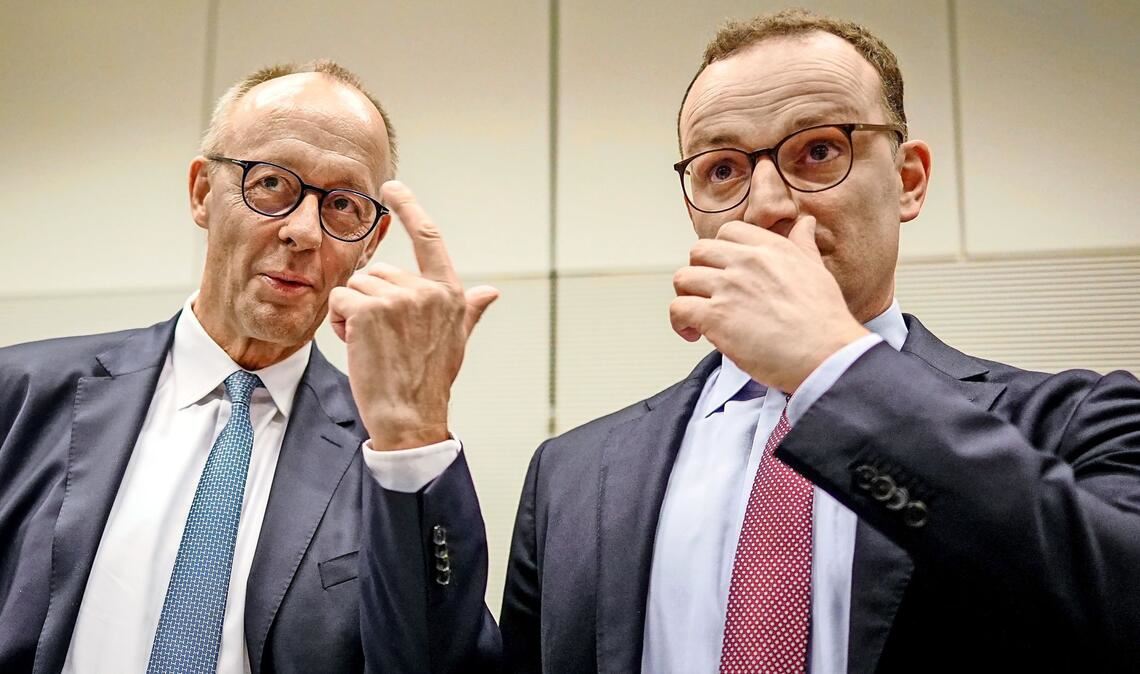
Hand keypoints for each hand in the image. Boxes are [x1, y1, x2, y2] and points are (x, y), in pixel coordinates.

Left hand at [328, 181, 498, 450]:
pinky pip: (340, 299)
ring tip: (372, 344)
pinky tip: (356, 345)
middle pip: (378, 271)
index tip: (393, 187)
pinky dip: (339, 321)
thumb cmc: (430, 379)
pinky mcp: (368, 311)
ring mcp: (398, 299)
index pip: (430, 237)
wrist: (410, 416)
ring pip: (355, 287)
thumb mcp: (456, 339)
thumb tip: (491, 293)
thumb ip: (469, 309)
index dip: (410, 207)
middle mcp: (426, 290)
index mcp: (449, 292)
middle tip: (383, 337)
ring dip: (353, 313)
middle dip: (370, 300)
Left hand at [669, 215, 867, 392]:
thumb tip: (804, 223)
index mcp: (769, 248)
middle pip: (699, 252)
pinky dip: (679, 322)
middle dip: (699, 272)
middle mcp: (745, 262)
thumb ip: (803, 244)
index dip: (720, 251)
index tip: (724, 270)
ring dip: (686, 296)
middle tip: (708, 293)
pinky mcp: (715, 317)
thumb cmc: (824, 320)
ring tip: (698, 315)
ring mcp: (727, 288)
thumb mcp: (817, 269)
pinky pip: (678, 309)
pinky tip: (693, 333)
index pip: (728, 232)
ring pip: (683, 278)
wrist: (826, 353)